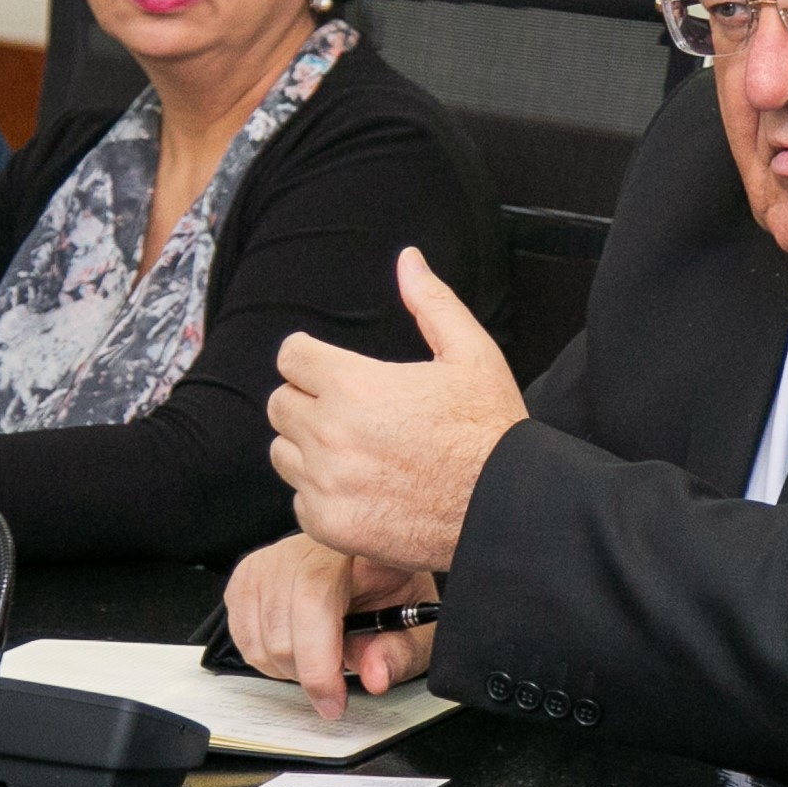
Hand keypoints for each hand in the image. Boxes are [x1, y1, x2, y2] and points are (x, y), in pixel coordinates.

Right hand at [224, 531, 438, 719]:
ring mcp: (271, 558)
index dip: (319, 665)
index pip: (313, 605)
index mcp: (351, 550)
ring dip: (288, 669)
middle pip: (282, 634)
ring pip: (260, 642)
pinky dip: (267, 658)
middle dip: (308, 674)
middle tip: (333, 683)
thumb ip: (399, 652)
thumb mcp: (414, 626)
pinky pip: (243, 637)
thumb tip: (374, 675)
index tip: (334, 701)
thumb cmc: (391, 594)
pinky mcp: (247, 575)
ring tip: (319, 658)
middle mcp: (304, 547)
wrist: (370, 568)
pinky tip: (296, 647)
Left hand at [267, 249, 522, 573]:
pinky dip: (322, 497)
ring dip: (308, 449)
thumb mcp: (471, 353)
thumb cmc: (491, 429)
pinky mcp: (331, 526)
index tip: (331, 371)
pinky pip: (300, 503)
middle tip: (348, 413)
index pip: (290, 356)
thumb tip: (408, 260)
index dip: (311, 359)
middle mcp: (329, 434)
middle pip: (279, 405)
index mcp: (353, 385)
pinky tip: (361, 490)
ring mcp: (326, 484)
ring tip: (354, 452)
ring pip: (283, 455)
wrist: (508, 508)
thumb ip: (430, 302)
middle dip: (307, 402)